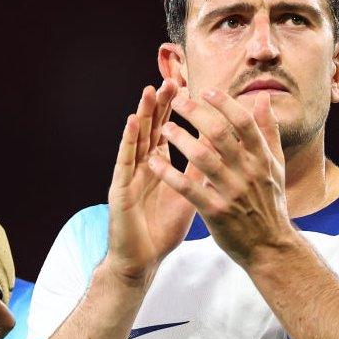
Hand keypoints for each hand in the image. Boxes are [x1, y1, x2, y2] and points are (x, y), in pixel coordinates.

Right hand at [104, 81, 196, 286]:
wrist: (142, 260)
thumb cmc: (162, 229)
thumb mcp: (188, 194)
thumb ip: (199, 170)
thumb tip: (219, 146)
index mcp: (159, 165)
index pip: (167, 129)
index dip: (176, 109)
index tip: (188, 85)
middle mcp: (142, 165)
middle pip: (152, 128)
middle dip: (161, 104)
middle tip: (171, 78)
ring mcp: (129, 175)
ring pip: (137, 138)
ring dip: (143, 114)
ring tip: (150, 90)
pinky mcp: (119, 188)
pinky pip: (124, 161)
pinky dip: (127, 141)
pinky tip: (131, 123)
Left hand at [148, 89, 295, 268]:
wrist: (269, 246)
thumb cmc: (270, 202)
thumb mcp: (275, 165)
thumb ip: (268, 131)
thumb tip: (262, 98)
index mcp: (262, 158)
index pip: (243, 122)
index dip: (224, 103)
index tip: (205, 90)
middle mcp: (248, 172)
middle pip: (219, 134)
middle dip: (196, 114)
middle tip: (176, 101)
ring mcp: (232, 192)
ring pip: (202, 158)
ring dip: (180, 139)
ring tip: (165, 128)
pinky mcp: (216, 212)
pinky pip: (188, 189)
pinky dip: (170, 174)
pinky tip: (154, 163)